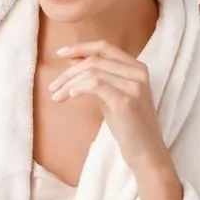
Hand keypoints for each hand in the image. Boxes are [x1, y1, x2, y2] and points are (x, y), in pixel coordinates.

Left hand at [51, 41, 166, 166]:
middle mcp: (138, 72)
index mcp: (137, 67)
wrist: (146, 152)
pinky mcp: (126, 101)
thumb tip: (72, 59)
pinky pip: (96, 85)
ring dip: (69, 83)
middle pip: (95, 60)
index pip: (105, 47)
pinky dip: (78, 88)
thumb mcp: (111, 94)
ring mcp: (134, 86)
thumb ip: (97, 76)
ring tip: (56, 96)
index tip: (60, 53)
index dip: (81, 48)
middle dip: (69, 72)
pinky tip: (69, 96)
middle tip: (53, 86)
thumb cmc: (128, 125)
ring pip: (93, 72)